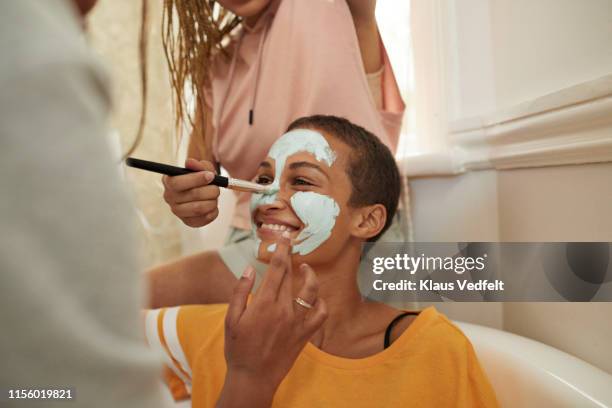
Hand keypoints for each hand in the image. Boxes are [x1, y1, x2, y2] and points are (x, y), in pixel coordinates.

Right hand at [162, 158, 219, 226]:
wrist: (204, 193)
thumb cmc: (201, 179)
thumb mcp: (201, 169)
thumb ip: (198, 165)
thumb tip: (190, 162)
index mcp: (169, 181)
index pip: (177, 183)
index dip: (196, 179)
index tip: (211, 176)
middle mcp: (169, 197)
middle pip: (192, 195)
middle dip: (210, 190)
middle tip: (217, 188)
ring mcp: (177, 211)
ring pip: (199, 208)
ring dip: (213, 201)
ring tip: (215, 197)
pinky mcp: (188, 222)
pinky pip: (205, 218)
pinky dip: (214, 211)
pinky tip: (212, 205)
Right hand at [217, 233, 327, 406]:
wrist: (253, 378)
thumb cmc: (238, 349)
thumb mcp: (231, 319)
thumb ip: (240, 292)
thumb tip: (248, 269)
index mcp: (264, 303)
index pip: (277, 269)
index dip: (281, 250)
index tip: (284, 239)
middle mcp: (283, 309)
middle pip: (291, 276)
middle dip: (291, 258)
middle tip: (290, 247)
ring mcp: (297, 322)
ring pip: (311, 291)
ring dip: (311, 276)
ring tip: (306, 269)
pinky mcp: (305, 334)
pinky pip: (320, 314)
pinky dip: (321, 303)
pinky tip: (316, 298)